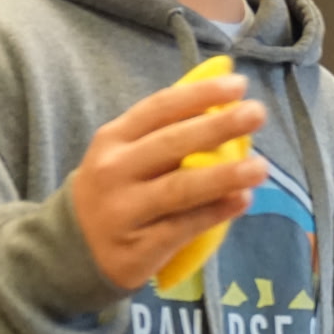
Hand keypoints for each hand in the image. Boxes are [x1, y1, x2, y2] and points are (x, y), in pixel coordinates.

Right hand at [71, 73, 268, 291]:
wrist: (72, 250)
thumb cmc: (116, 191)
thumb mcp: (125, 153)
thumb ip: (166, 127)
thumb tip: (225, 84)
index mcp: (113, 139)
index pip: (159, 108)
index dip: (200, 94)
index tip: (239, 86)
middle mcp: (114, 171)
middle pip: (172, 144)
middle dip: (218, 126)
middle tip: (257, 114)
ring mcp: (123, 211)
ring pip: (180, 189)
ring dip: (224, 176)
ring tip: (260, 168)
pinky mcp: (136, 249)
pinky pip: (182, 228)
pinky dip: (214, 214)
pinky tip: (241, 202)